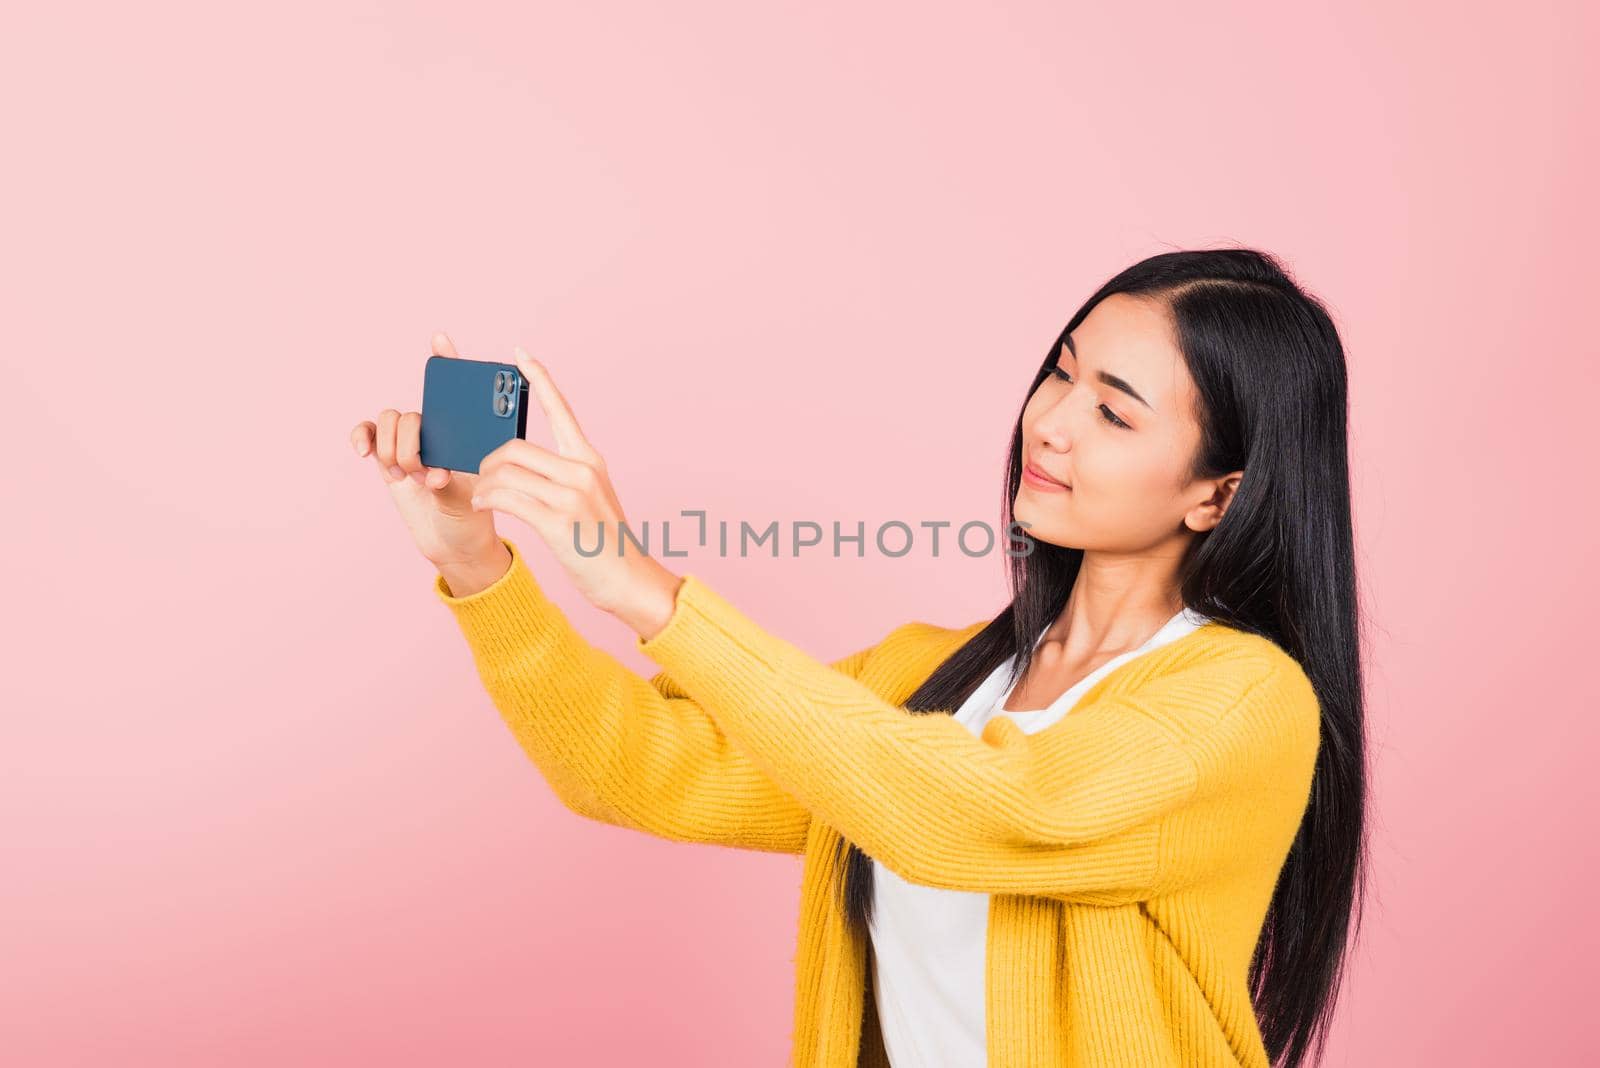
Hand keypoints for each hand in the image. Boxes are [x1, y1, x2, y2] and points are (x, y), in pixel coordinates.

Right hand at [350, 332, 502, 570]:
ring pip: (389, 421)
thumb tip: (434, 473)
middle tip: (424, 474)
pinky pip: (367, 433)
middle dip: (412, 445)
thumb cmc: (473, 513)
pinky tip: (362, 452)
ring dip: (393, 450)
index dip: (447, 361)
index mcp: (465, 431)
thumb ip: (451, 479)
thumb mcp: (473, 494)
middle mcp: (437, 429)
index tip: (439, 340)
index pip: (457, 388)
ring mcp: (409, 440)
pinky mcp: (386, 454)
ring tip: (406, 478)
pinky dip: (361, 437)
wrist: (453, 540)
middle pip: (413, 413)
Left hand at [470, 346, 682, 633]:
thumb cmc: (606, 545)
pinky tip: (483, 505)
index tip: (519, 353)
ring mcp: (571, 495)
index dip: (538, 378)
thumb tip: (518, 466)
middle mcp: (582, 471)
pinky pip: (507, 498)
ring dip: (483, 484)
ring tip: (481, 497)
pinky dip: (487, 498)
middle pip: (514, 447)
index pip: (560, 409)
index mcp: (590, 460)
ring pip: (505, 472)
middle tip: (482, 480)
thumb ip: (564, 477)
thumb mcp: (592, 499)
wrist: (631, 581)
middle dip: (488, 462)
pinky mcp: (558, 522)